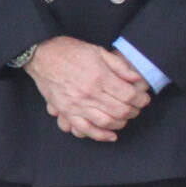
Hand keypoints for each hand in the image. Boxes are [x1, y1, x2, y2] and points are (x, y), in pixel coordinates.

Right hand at [25, 37, 152, 141]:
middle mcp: (89, 93)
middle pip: (120, 111)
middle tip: (136, 108)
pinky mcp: (66, 111)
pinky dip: (100, 135)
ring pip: (106, 122)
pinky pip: (85, 129)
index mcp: (99, 76)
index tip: (143, 99)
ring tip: (124, 118)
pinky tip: (111, 136)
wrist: (42, 55)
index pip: (128, 95)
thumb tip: (136, 80)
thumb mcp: (98, 51)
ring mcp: (77, 104)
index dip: (141, 99)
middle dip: (133, 111)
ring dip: (120, 123)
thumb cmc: (70, 51)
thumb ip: (118, 66)